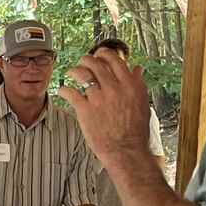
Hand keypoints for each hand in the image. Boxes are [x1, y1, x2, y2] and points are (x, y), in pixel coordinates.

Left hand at [57, 48, 152, 163]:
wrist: (127, 151)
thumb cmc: (136, 131)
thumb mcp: (143, 104)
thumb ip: (138, 84)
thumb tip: (136, 68)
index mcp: (130, 85)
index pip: (115, 60)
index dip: (105, 54)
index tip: (100, 54)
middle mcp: (114, 88)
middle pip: (96, 63)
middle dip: (87, 59)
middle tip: (83, 62)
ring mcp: (99, 98)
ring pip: (81, 73)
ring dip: (74, 70)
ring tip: (71, 72)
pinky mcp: (85, 109)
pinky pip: (70, 92)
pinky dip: (64, 90)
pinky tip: (62, 91)